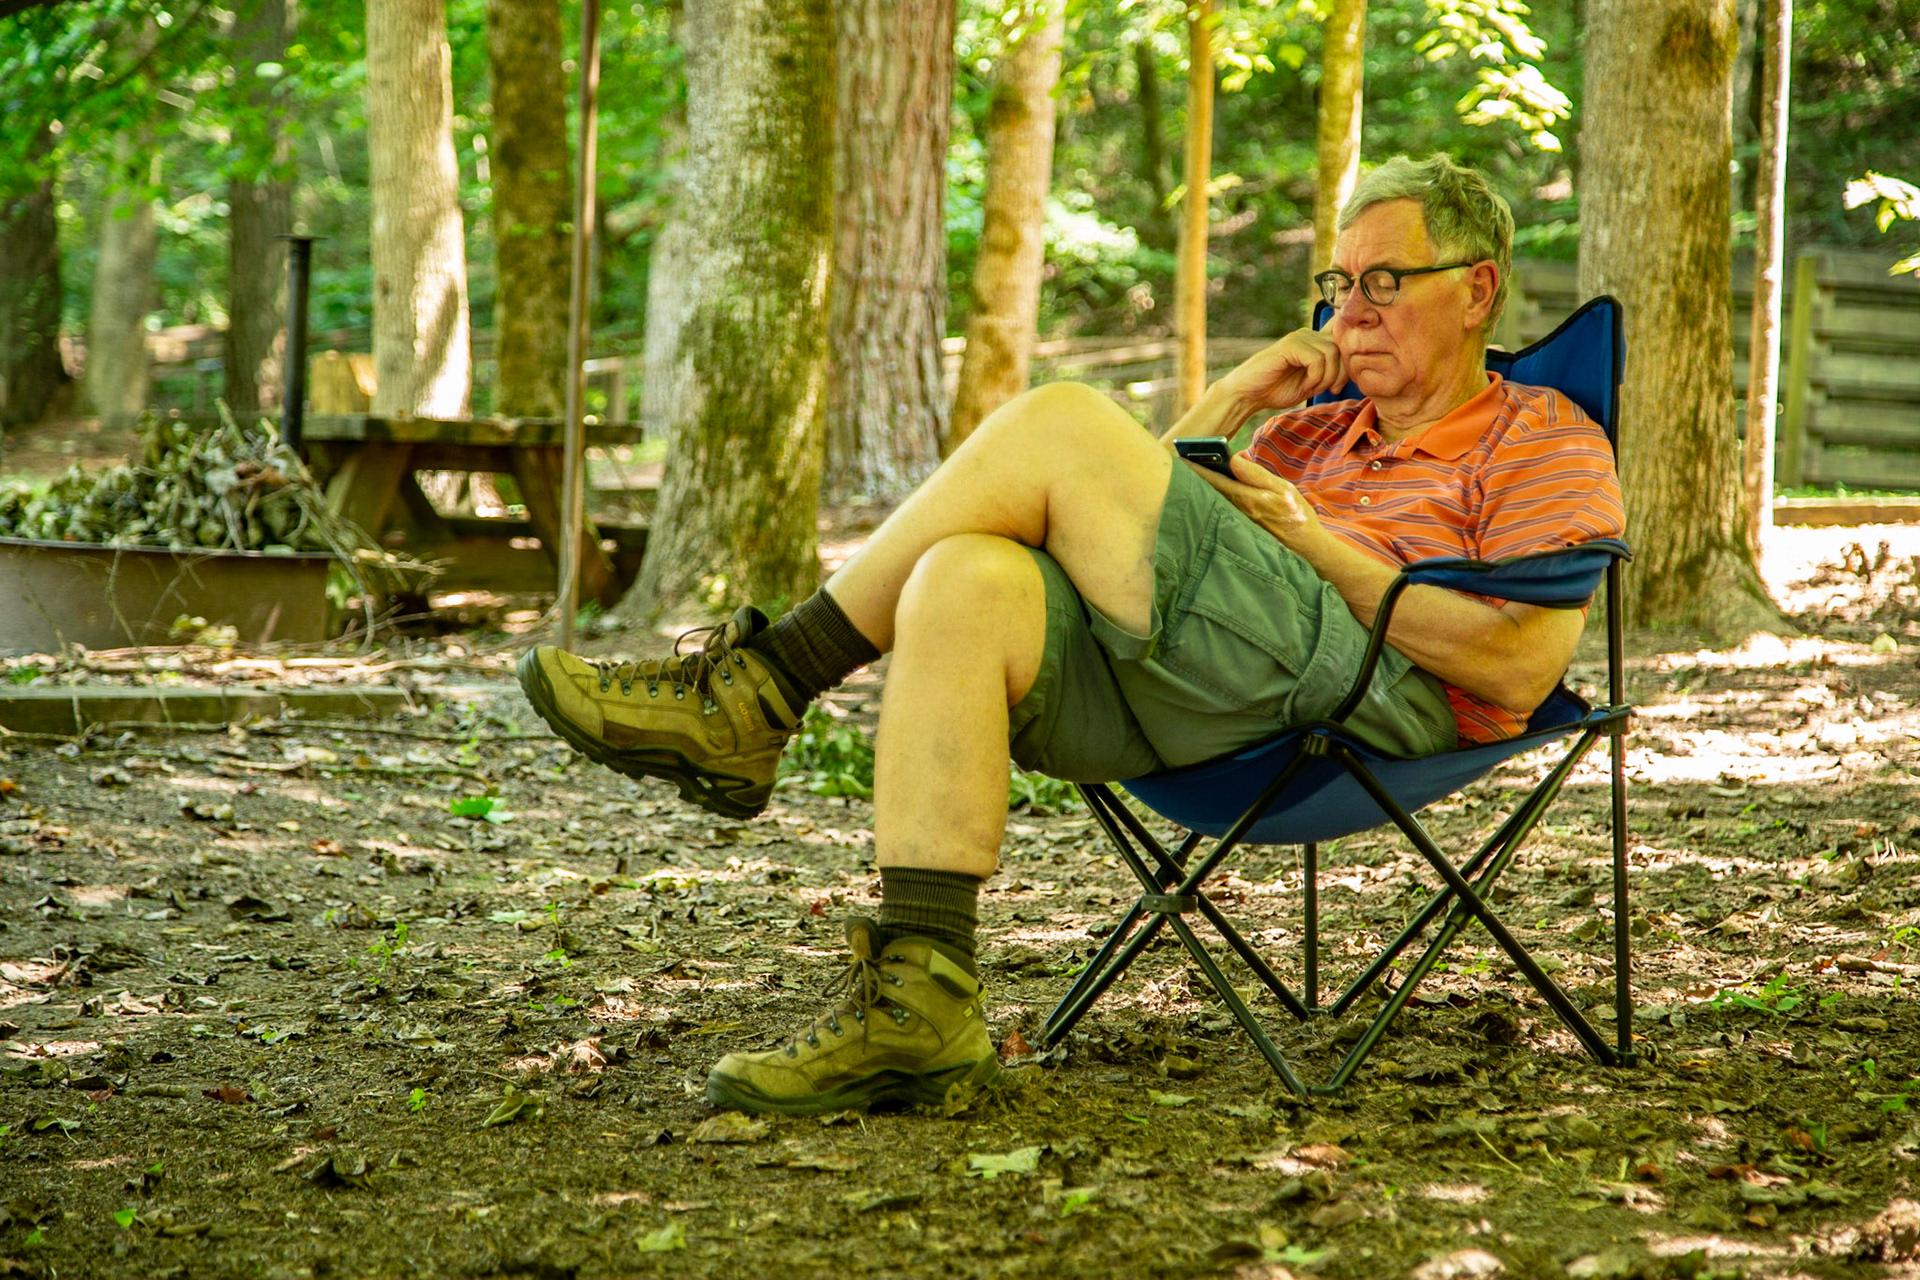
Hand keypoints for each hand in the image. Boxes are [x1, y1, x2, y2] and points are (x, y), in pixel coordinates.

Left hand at [1191, 451, 1325, 550]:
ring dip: (1202, 487)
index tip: (1180, 458)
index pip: (1214, 479)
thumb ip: (1255, 474)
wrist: (1304, 546)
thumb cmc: (1295, 514)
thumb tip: (1233, 458)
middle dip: (1194, 477)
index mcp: (1246, 498)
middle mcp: (1236, 511)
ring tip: (1189, 473)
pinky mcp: (1239, 528)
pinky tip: (1209, 492)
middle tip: (1178, 463)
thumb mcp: (1281, 488)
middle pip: (1209, 490)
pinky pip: (1221, 510)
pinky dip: (1213, 498)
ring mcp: (1236, 521)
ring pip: (1213, 500)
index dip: (1196, 468)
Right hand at [1215, 326, 1347, 412]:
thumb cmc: (1276, 389)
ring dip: (1327, 376)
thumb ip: (1330, 371)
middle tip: (1330, 390)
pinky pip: (1317, 359)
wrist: (1247, 394)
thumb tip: (1353, 366)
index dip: (1349, 357)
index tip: (1339, 382)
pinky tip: (1305, 384)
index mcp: (1314, 341)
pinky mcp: (1290, 345)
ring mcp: (1299, 338)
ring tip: (1313, 388)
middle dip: (1340, 373)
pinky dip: (1315, 376)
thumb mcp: (1312, 381)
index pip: (1342, 338)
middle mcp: (1308, 334)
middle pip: (1341, 347)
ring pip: (1331, 352)